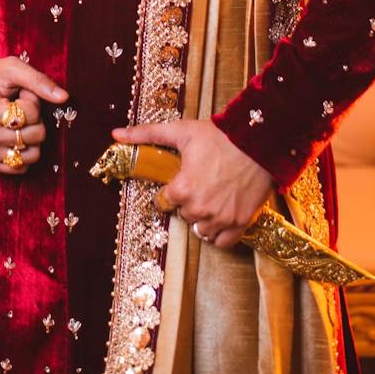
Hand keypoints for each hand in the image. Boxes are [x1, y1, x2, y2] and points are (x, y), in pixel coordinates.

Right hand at [0, 57, 67, 174]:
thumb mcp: (10, 68)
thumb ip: (38, 80)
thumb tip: (64, 98)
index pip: (31, 113)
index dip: (32, 100)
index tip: (18, 94)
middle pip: (35, 135)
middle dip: (34, 119)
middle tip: (18, 107)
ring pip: (32, 155)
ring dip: (31, 137)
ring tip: (16, 122)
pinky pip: (21, 167)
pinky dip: (24, 151)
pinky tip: (12, 135)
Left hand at [112, 119, 272, 247]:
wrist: (259, 141)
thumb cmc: (219, 136)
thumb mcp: (181, 131)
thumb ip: (146, 134)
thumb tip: (115, 134)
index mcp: (182, 189)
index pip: (163, 202)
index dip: (169, 191)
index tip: (178, 182)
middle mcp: (199, 208)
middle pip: (182, 214)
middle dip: (186, 202)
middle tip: (197, 184)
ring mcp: (220, 218)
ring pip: (200, 230)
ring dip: (201, 218)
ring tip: (208, 199)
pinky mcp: (239, 224)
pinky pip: (222, 243)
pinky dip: (218, 234)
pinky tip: (219, 216)